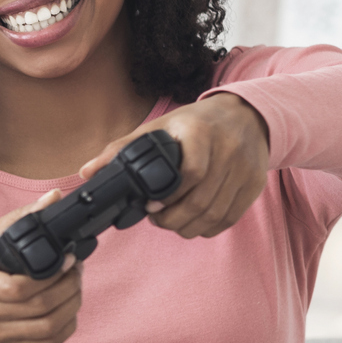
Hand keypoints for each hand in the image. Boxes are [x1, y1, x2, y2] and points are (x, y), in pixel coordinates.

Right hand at [0, 191, 83, 342]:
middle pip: (40, 309)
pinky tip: (67, 310)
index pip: (19, 288)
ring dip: (72, 306)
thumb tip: (52, 199)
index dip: (53, 275)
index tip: (68, 259)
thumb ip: (17, 219)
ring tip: (74, 287)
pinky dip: (65, 327)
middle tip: (76, 270)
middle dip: (70, 287)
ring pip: (48, 329)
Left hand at [78, 92, 269, 239]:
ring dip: (189, 227)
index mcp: (200, 132)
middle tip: (158, 219)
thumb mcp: (159, 127)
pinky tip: (194, 223)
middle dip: (173, 220)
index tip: (151, 207)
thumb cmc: (195, 124)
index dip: (169, 197)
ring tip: (172, 222)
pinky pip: (230, 218)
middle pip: (201, 201)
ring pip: (215, 215)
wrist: (245, 115)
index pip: (191, 172)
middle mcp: (227, 150)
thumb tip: (86, 173)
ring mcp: (245, 169)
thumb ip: (123, 149)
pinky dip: (209, 228)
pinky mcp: (255, 183)